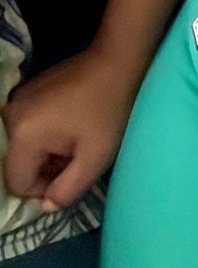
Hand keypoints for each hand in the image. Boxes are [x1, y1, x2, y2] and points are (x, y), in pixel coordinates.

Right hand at [1, 44, 140, 209]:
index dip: (44, 189)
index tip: (72, 175)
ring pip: (22, 148)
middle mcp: (9, 118)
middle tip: (76, 157)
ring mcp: (16, 102)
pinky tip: (69, 126)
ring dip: (46, 154)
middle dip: (46, 170)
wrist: (116, 61)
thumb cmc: (109, 110)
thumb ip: (67, 190)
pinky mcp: (26, 94)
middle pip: (18, 165)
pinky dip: (44, 136)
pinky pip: (26, 129)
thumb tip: (46, 205)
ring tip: (76, 140)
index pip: (18, 184)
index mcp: (22, 135)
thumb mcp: (94, 158)